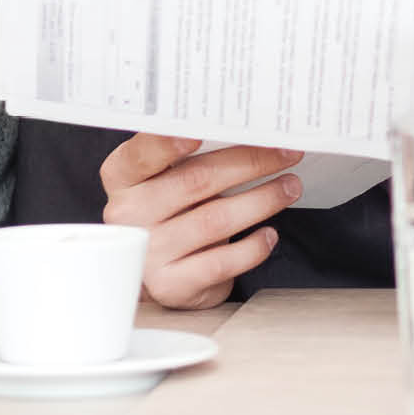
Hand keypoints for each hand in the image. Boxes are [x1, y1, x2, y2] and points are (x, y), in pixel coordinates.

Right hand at [100, 133, 302, 309]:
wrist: (158, 272)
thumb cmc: (171, 211)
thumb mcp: (168, 179)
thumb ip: (193, 156)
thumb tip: (252, 134)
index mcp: (123, 178)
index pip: (140, 155)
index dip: (167, 143)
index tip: (199, 131)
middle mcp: (129, 214)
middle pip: (194, 181)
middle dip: (249, 163)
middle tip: (285, 154)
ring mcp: (149, 252)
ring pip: (214, 220)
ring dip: (261, 201)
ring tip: (289, 187)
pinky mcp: (171, 284)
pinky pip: (220, 263)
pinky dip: (252, 247)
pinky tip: (270, 235)